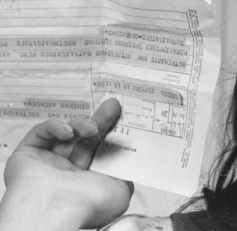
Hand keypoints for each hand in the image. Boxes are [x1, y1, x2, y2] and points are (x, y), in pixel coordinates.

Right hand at [1, 98, 133, 228]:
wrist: (54, 208)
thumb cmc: (86, 204)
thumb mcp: (121, 191)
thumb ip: (126, 175)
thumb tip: (130, 165)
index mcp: (87, 181)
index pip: (100, 151)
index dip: (112, 133)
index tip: (124, 118)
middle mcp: (67, 172)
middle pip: (85, 138)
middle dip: (101, 120)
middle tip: (114, 106)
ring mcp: (47, 162)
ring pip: (66, 133)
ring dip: (81, 124)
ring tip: (91, 128)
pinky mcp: (28, 154)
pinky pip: (41, 132)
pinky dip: (54, 127)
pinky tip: (67, 132)